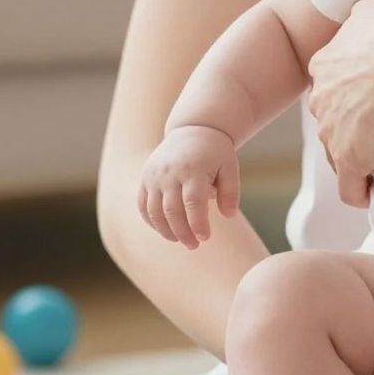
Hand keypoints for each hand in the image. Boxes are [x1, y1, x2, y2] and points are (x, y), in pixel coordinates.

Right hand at [138, 125, 240, 249]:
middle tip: (194, 245)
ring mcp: (154, 175)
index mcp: (193, 169)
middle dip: (183, 232)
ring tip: (180, 240)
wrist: (192, 128)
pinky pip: (143, 205)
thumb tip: (229, 215)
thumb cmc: (215, 152)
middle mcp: (170, 173)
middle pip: (172, 211)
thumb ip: (231, 192)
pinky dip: (151, 221)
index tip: (205, 238)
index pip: (193, 203)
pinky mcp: (145, 178)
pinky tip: (164, 230)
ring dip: (166, 231)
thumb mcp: (230, 167)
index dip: (198, 224)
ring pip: (154, 211)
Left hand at [306, 0, 373, 207]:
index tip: (373, 98)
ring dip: (358, 157)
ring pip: (338, 152)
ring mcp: (333, 132)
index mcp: (326, 63)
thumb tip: (363, 21)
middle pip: (331, 118)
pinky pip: (350, 188)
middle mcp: (322, 99)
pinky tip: (373, 193)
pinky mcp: (351, 160)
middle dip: (350, 125)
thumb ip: (363, 15)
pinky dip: (359, 192)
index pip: (331, 86)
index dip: (352, 93)